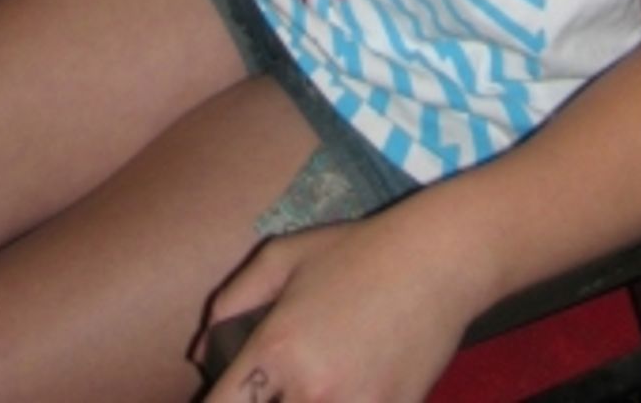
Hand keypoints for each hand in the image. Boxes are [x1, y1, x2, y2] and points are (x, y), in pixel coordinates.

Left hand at [200, 212, 477, 402]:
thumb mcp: (283, 256)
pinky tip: (350, 385)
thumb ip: (231, 302)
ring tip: (314, 382)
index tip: (229, 398)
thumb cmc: (356, 252)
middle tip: (272, 388)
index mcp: (275, 350)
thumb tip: (201, 355)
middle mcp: (309, 391)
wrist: (438, 260)